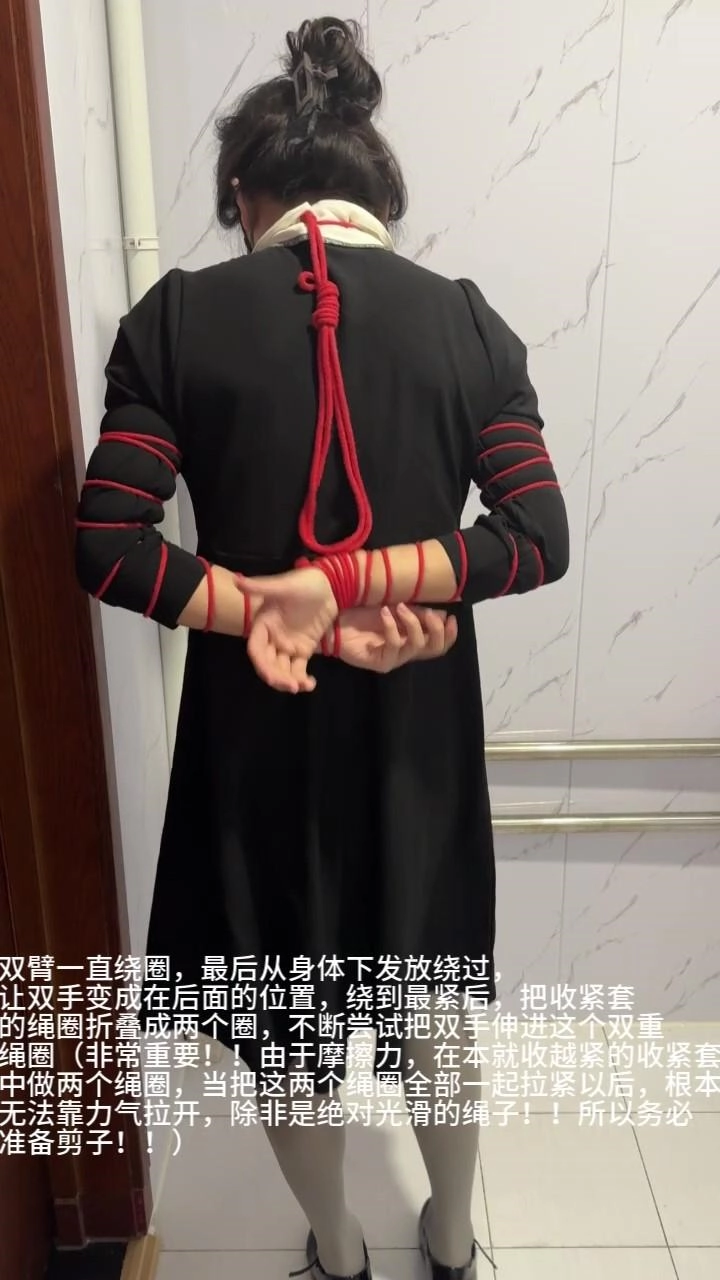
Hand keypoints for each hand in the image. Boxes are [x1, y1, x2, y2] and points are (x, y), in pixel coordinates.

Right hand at [235, 567, 336, 693]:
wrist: (331, 585)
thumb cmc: (305, 582)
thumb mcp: (284, 585)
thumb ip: (261, 587)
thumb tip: (236, 581)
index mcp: (263, 624)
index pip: (256, 649)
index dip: (261, 665)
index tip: (271, 677)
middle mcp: (272, 638)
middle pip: (268, 664)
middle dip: (277, 677)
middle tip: (293, 687)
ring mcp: (287, 646)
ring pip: (282, 670)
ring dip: (290, 681)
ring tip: (304, 686)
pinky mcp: (302, 650)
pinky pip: (298, 669)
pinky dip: (302, 679)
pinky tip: (311, 684)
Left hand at [337, 603, 457, 672]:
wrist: (335, 622)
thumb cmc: (362, 613)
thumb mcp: (394, 607)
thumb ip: (416, 612)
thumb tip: (441, 613)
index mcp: (412, 639)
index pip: (439, 644)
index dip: (450, 633)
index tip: (450, 616)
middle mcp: (406, 651)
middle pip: (435, 649)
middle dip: (436, 629)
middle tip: (429, 613)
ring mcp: (394, 658)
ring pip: (417, 646)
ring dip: (412, 622)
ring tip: (399, 607)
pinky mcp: (380, 662)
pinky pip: (394, 645)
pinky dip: (392, 627)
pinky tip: (385, 614)